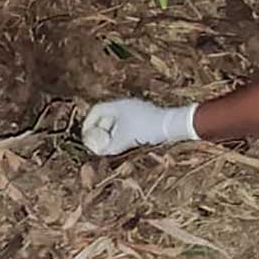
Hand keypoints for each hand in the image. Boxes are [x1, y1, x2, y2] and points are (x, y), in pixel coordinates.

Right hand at [81, 97, 197, 155]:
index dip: (88, 124)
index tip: (87, 136)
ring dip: (113, 135)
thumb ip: (109, 147)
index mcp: (118, 106)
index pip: (96, 111)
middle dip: (101, 132)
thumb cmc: (146, 129)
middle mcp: (127, 106)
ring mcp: (137, 111)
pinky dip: (124, 135)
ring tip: (113, 147)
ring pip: (119, 123)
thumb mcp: (124, 140)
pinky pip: (129, 126)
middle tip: (100, 144)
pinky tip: (127, 145)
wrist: (171, 125)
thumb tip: (100, 153)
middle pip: (107, 117)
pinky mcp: (146, 118)